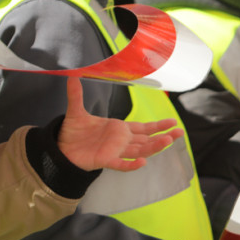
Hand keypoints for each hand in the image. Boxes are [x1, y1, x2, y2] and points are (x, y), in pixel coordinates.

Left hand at [57, 77, 180, 171]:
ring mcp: (114, 151)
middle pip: (146, 140)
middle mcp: (120, 141)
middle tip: (180, 132)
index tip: (173, 122)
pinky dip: (131, 164)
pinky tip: (142, 162)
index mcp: (118, 129)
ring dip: (153, 147)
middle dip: (163, 136)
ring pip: (139, 150)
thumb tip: (72, 74)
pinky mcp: (105, 161)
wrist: (60, 147)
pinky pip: (121, 164)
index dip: (158, 126)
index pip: (143, 128)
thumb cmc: (72, 132)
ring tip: (167, 141)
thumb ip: (76, 94)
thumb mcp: (75, 110)